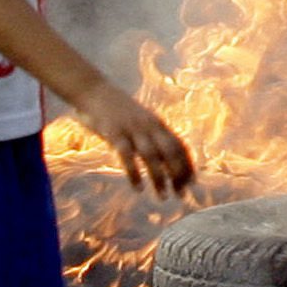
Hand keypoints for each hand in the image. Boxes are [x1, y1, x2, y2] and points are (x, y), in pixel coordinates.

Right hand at [64, 81, 195, 196]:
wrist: (93, 90)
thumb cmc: (117, 109)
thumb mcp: (139, 119)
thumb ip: (151, 134)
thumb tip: (163, 157)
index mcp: (156, 123)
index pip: (179, 145)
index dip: (187, 164)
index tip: (192, 183)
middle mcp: (148, 125)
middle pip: (170, 151)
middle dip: (179, 173)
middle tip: (182, 195)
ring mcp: (131, 128)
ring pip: (151, 156)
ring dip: (159, 178)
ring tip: (163, 196)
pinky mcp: (114, 132)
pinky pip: (127, 155)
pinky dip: (134, 172)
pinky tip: (138, 188)